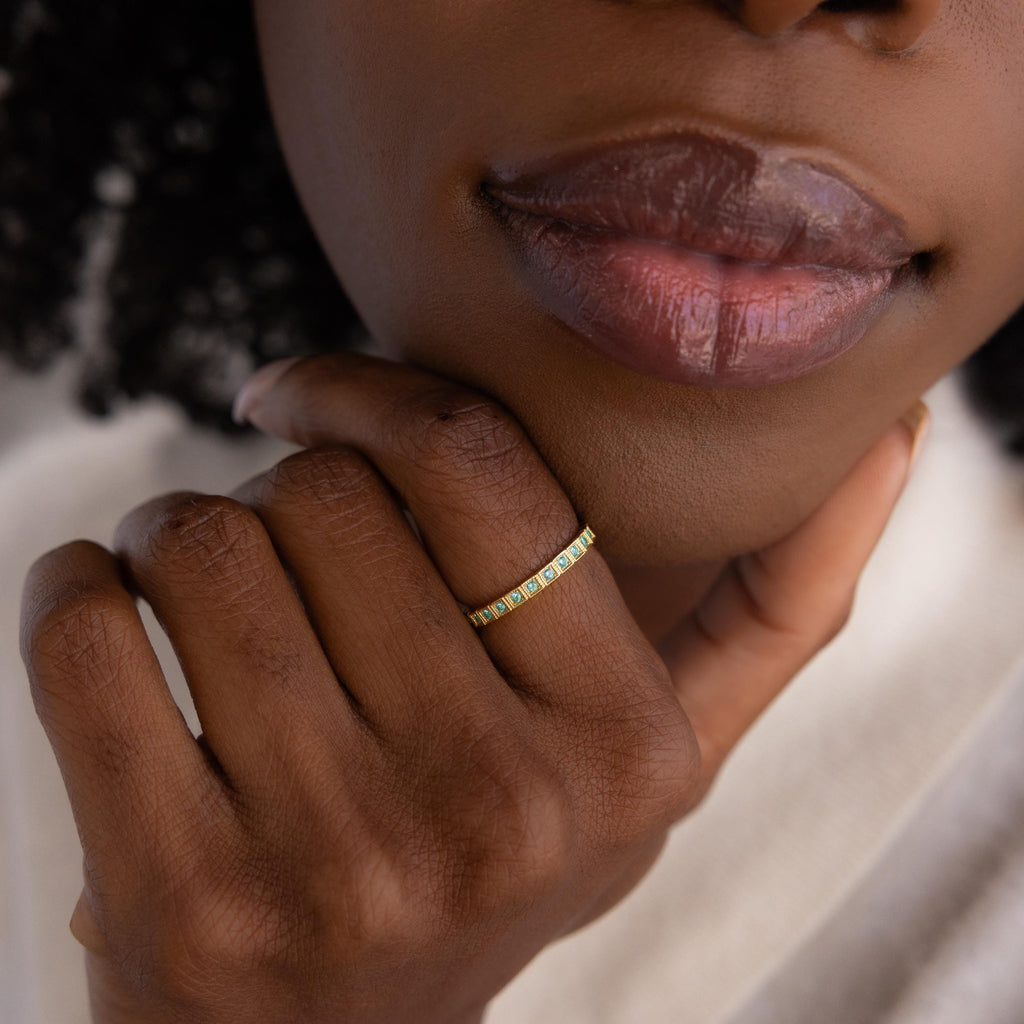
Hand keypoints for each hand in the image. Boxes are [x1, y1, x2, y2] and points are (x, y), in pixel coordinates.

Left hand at [21, 353, 922, 1022]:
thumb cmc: (493, 853)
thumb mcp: (663, 747)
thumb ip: (781, 604)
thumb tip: (895, 435)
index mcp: (625, 747)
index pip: (476, 463)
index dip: (365, 391)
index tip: (302, 393)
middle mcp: (499, 813)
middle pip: (321, 498)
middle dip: (268, 481)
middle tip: (266, 531)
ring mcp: (339, 870)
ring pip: (201, 549)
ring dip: (172, 530)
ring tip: (196, 583)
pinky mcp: (186, 908)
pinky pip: (82, 636)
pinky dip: (69, 587)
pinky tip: (105, 613)